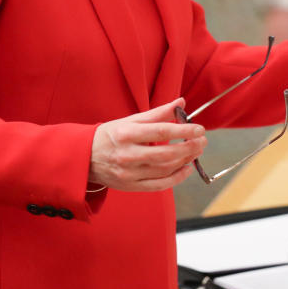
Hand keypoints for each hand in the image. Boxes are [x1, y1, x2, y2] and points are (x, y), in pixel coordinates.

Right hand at [89, 98, 206, 191]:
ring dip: (185, 161)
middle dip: (188, 147)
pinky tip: (186, 169)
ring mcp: (129, 173)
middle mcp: (127, 154)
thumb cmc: (110, 136)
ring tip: (196, 151)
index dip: (183, 130)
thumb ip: (157, 113)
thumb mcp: (130, 120)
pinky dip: (176, 178)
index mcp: (126, 133)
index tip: (199, 128)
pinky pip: (159, 185)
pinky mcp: (131, 186)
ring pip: (164, 169)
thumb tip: (180, 102)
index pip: (160, 132)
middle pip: (166, 154)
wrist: (85, 158)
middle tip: (203, 141)